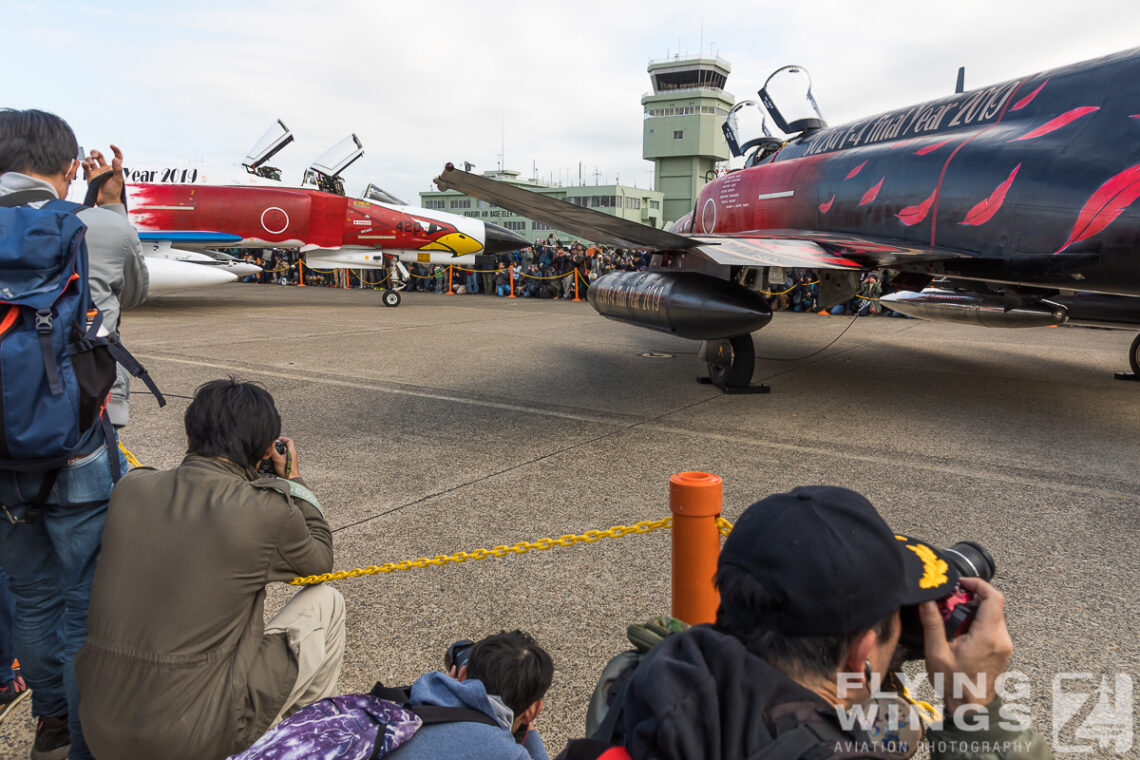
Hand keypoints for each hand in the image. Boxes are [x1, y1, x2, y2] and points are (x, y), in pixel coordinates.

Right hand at [82, 145, 124, 205]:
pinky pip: (86, 168)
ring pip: (91, 161)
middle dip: (95, 153)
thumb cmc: (115, 192)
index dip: (115, 150)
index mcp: (114, 169)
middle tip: (94, 156)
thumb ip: (117, 169)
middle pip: (99, 156)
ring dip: (89, 159)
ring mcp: (97, 172)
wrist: (106, 201)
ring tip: (90, 162)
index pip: (116, 157)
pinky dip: (84, 164)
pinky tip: (85, 164)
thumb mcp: (118, 180)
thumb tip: (115, 158)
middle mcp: (105, 169)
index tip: (111, 146)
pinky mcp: (90, 176)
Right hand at [268, 436, 300, 479]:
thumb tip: (269, 446)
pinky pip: (285, 457)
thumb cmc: (287, 471)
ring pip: (285, 451)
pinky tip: (275, 459)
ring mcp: (291, 459)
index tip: (277, 439)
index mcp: (292, 451)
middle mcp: (293, 454)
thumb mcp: (277, 459)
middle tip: (274, 445)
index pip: (289, 441)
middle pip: (287, 445)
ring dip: (279, 450)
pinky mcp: (289, 463)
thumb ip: (273, 452)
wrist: (291, 480)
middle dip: (280, 444)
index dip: (283, 438)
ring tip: (274, 452)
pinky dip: (280, 456)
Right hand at [921, 577, 1012, 712]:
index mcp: (987, 636)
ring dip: (975, 610)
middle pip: (993, 604)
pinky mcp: (1003, 650)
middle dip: (972, 598)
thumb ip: (932, 623)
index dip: (978, 584)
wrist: (971, 710)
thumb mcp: (936, 653)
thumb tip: (926, 599)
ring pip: (994, 615)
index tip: (960, 582)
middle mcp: (1001, 639)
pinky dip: (979, 622)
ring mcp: (1004, 645)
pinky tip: (961, 632)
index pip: (993, 597)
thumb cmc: (954, 684)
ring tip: (953, 619)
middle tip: (950, 603)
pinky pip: (994, 626)